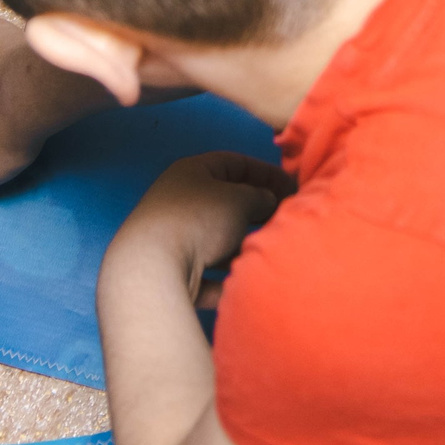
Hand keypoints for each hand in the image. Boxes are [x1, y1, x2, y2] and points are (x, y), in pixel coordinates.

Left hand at [109, 153, 294, 309]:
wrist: (153, 268)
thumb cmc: (198, 221)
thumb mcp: (240, 199)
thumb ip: (261, 196)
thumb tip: (267, 201)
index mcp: (191, 172)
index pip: (234, 163)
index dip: (265, 172)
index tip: (291, 187)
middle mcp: (178, 201)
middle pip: (225, 203)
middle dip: (254, 212)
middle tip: (282, 220)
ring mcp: (172, 238)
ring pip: (216, 240)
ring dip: (239, 247)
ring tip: (264, 251)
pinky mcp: (170, 273)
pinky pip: (204, 274)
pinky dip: (223, 278)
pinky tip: (239, 281)